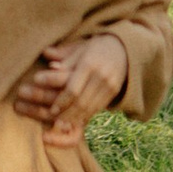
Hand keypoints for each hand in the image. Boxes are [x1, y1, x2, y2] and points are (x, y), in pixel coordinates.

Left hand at [12, 34, 129, 145]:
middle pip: (81, 101)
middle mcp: (101, 76)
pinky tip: (75, 120)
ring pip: (90, 107)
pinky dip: (86, 115)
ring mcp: (109, 85)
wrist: (123, 48)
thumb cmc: (94, 47)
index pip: (73, 89)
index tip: (51, 109)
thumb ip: (63, 57)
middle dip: (66, 113)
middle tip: (53, 120)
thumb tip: (49, 65)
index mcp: (89, 64)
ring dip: (75, 118)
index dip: (61, 101)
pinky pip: (98, 107)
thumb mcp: (78, 47)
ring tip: (62, 124)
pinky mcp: (114, 92)